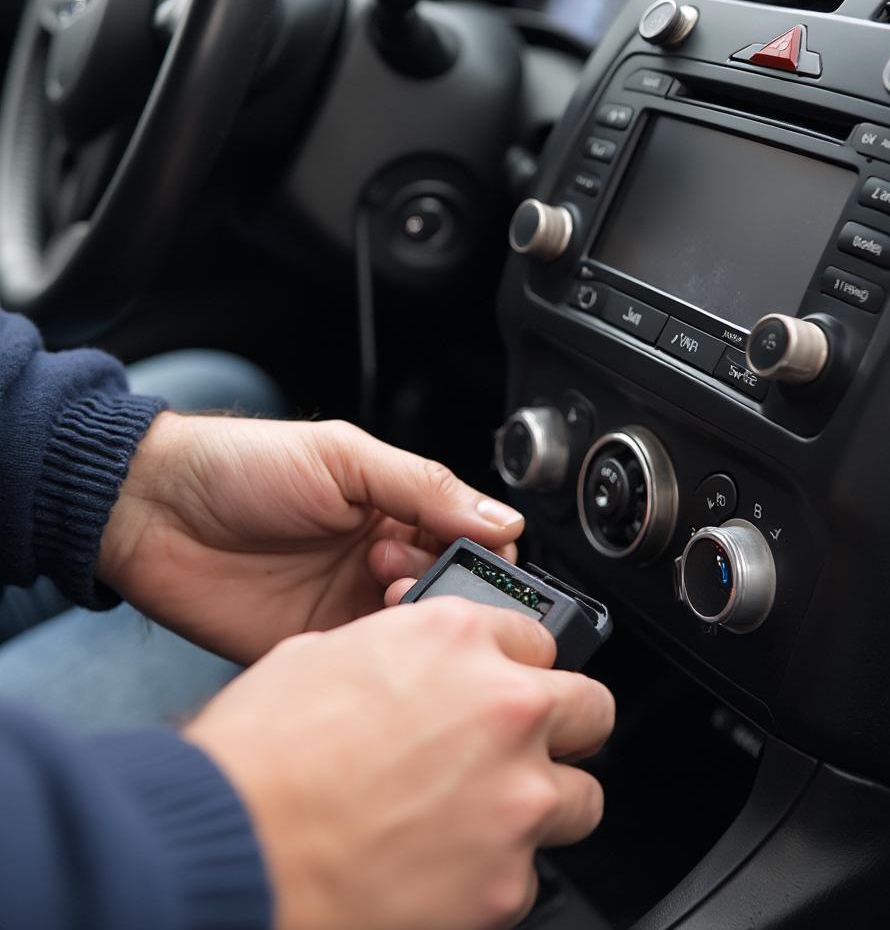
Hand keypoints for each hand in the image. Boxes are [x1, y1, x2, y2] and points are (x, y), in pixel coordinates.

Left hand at [98, 414, 523, 663]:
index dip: (482, 553)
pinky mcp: (317, 650)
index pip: (471, 540)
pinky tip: (367, 638)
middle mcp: (380, 561)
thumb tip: (503, 519)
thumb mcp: (343, 458)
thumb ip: (424, 487)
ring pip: (416, 636)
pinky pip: (370, 668)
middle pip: (452, 594)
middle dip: (447, 589)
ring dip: (413, 621)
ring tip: (380, 589)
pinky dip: (381, 661)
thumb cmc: (240, 467)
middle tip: (407, 571)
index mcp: (396, 510)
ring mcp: (349, 608)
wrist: (149, 511)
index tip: (474, 558)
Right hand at [186, 598, 614, 929]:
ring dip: (542, 802)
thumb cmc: (259, 754)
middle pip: (589, 708)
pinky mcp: (507, 882)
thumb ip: (398, 653)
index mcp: (457, 640)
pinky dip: (497, 871)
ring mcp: (515, 798)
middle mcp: (503, 708)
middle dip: (562, 725)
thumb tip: (413, 668)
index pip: (537, 638)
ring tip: (486, 817)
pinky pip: (529, 872)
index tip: (506, 684)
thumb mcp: (323, 656)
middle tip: (522, 746)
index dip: (516, 665)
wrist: (229, 849)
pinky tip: (443, 867)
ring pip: (580, 797)